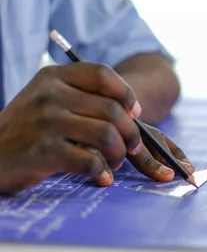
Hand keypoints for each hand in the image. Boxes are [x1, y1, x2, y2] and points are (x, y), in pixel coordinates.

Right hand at [0, 63, 185, 193]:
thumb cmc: (26, 130)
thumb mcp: (47, 101)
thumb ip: (82, 98)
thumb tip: (133, 113)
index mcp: (53, 76)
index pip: (102, 74)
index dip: (126, 94)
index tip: (135, 113)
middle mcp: (50, 94)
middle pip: (112, 109)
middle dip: (131, 133)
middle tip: (132, 148)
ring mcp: (46, 122)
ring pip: (107, 135)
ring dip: (119, 154)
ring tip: (114, 163)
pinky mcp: (43, 151)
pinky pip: (90, 161)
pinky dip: (102, 172)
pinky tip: (101, 177)